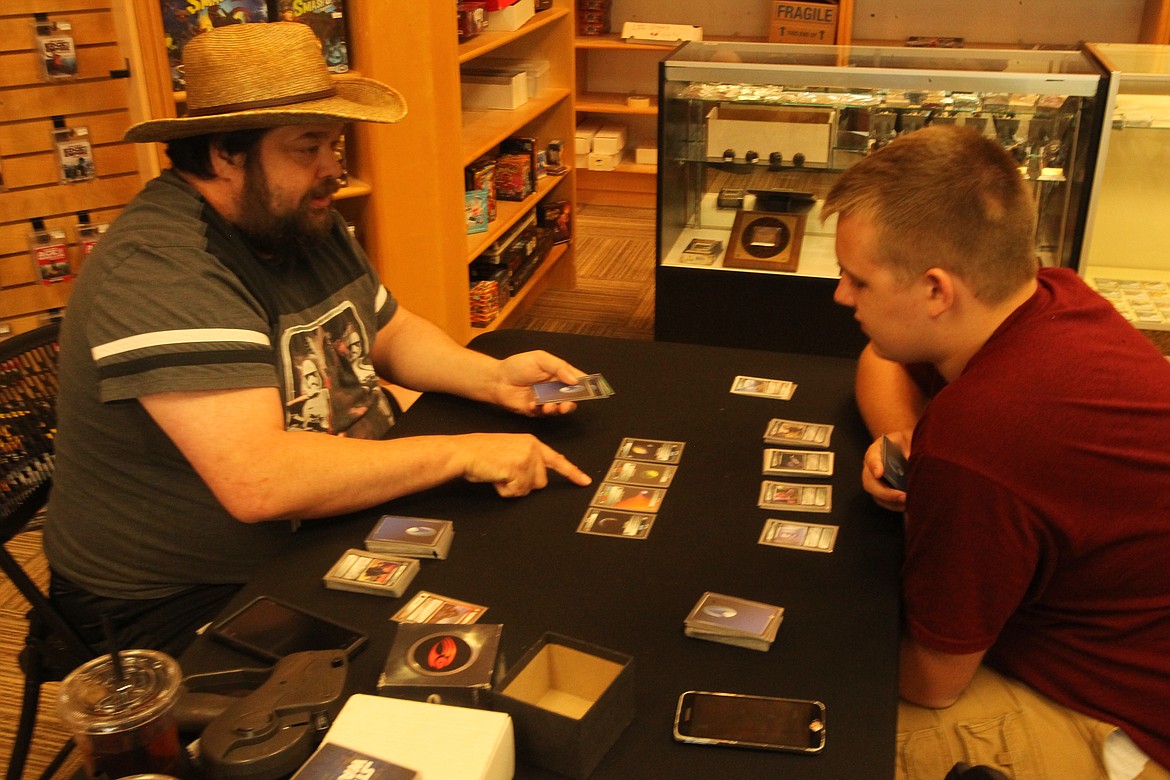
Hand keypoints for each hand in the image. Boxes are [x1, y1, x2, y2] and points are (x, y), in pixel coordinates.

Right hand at [456, 432, 591, 496]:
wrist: (464, 452)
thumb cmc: (481, 453)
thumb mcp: (509, 451)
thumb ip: (527, 460)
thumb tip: (538, 477)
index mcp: (531, 442)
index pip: (557, 460)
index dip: (572, 473)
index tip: (585, 481)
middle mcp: (533, 448)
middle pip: (541, 482)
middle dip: (523, 484)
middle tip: (505, 473)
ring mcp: (527, 458)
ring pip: (530, 488)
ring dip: (513, 488)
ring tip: (499, 474)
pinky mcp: (518, 469)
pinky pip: (517, 492)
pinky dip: (505, 490)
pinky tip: (496, 477)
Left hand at [493, 350, 586, 416]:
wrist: (497, 379)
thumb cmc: (517, 366)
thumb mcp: (540, 358)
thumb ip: (558, 367)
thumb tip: (575, 379)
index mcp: (558, 374)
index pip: (576, 380)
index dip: (585, 384)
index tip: (591, 389)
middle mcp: (554, 388)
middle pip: (571, 398)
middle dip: (571, 402)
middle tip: (566, 404)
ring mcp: (546, 400)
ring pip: (559, 408)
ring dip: (557, 409)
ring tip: (548, 406)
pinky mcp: (536, 411)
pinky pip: (543, 414)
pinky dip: (540, 411)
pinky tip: (532, 404)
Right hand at [863, 431, 909, 511]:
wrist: (903, 447)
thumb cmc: (902, 442)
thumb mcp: (904, 438)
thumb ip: (906, 447)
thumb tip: (910, 460)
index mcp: (875, 452)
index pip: (871, 458)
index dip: (875, 466)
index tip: (879, 473)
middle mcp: (871, 469)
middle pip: (870, 484)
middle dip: (886, 493)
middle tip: (902, 496)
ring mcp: (874, 482)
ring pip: (876, 496)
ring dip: (891, 502)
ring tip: (907, 503)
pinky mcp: (882, 492)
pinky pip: (885, 502)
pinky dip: (895, 506)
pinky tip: (907, 505)